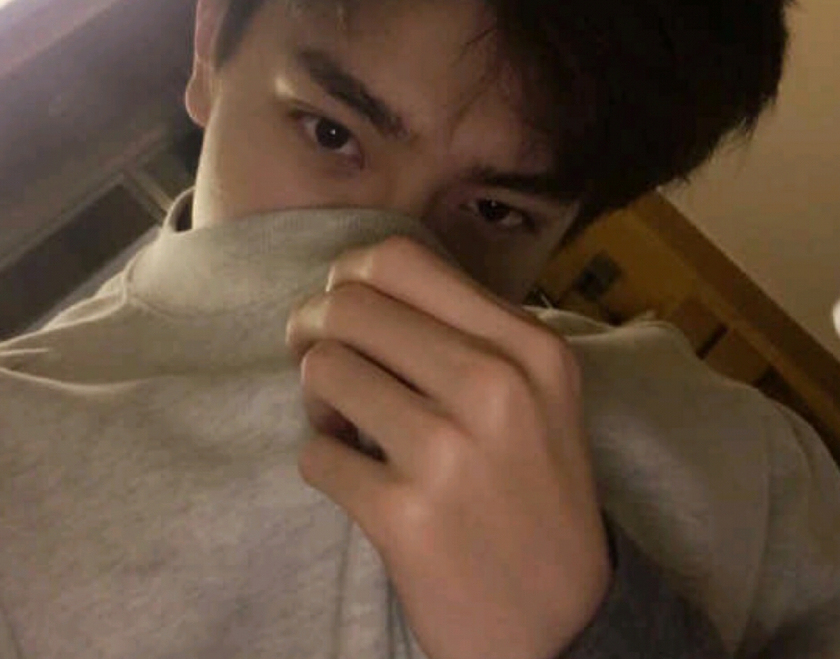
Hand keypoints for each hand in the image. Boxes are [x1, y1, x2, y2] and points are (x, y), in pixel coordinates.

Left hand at [285, 235, 610, 658]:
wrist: (564, 621)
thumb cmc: (533, 488)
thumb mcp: (534, 390)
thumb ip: (463, 328)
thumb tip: (353, 285)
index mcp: (527, 345)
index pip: (400, 258)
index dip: (349, 276)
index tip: (344, 309)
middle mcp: (496, 385)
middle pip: (350, 304)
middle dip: (314, 329)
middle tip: (322, 362)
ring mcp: (449, 452)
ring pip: (323, 369)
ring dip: (318, 399)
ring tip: (345, 424)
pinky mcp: (405, 516)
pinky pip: (314, 454)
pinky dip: (323, 463)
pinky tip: (357, 479)